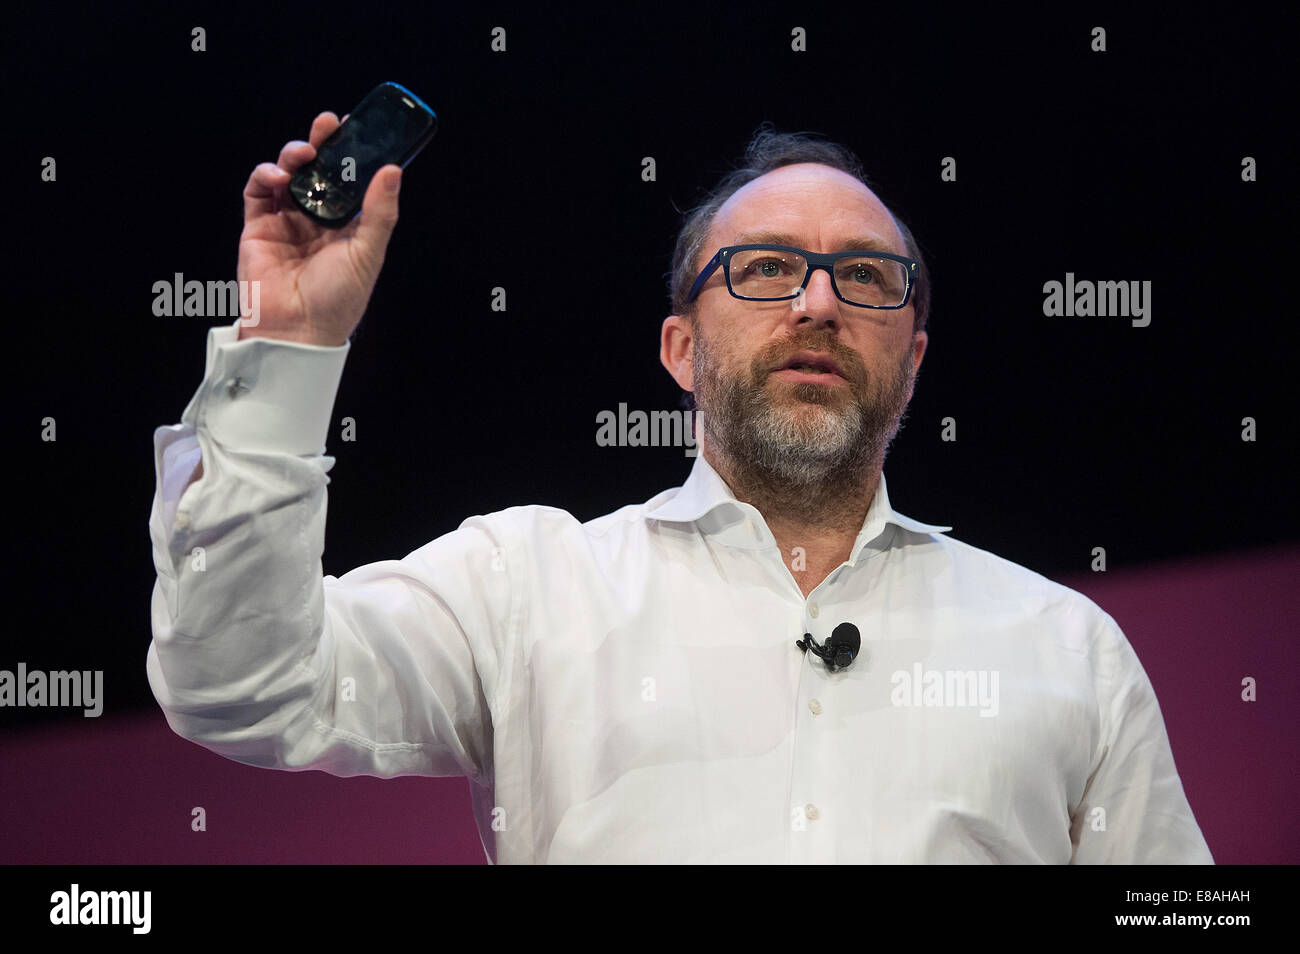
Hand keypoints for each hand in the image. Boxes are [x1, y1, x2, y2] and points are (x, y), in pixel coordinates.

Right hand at [236, 111, 401, 345]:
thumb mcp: (368, 253)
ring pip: (287, 175)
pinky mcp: (257, 227)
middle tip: (328, 124)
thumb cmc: (338, 299)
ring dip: (293, 156)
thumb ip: (379, 212)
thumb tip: (393, 169)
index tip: (357, 127)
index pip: (349, 181)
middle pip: (317, 172)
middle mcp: (316, 221)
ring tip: (303, 152)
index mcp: (346, 226)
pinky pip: (258, 192)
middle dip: (321, 144)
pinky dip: (265, 175)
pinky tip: (278, 176)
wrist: (297, 331)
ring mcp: (286, 222)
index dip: (351, 154)